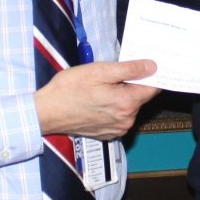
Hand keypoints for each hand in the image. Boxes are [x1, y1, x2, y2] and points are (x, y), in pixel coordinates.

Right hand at [35, 60, 159, 139]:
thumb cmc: (70, 88)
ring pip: (129, 107)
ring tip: (101, 88)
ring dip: (122, 96)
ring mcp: (117, 129)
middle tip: (112, 74)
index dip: (150, 75)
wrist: (47, 112)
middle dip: (131, 84)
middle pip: (140, 97)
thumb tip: (152, 66)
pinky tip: (98, 101)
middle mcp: (126, 120)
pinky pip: (119, 117)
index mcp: (126, 103)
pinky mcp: (107, 134)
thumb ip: (129, 69)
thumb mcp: (99, 71)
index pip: (152, 88)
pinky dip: (113, 108)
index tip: (145, 65)